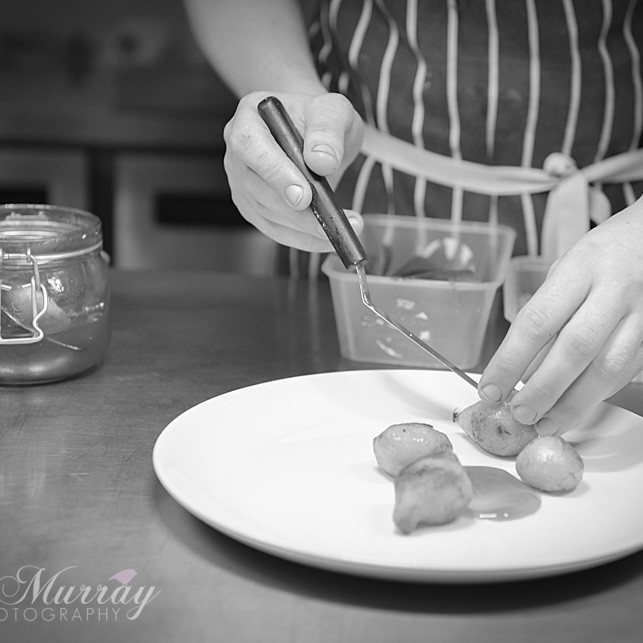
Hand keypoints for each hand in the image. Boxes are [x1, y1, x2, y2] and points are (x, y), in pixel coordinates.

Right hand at [223, 90, 364, 250]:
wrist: (314, 133)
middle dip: (296, 212)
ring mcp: (242, 183)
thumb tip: (322, 161)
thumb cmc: (319, 118)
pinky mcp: (253, 207)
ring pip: (266, 214)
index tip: (303, 196)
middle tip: (330, 222)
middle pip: (258, 188)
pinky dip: (301, 238)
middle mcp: (238, 153)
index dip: (275, 173)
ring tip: (340, 228)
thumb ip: (328, 129)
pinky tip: (325, 238)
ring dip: (304, 229)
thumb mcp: (333, 110)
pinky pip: (274, 229)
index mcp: (249, 118)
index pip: (251, 146)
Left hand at [479, 201, 642, 434]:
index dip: (509, 361)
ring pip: (608, 369)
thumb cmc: (605, 254)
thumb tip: (521, 369)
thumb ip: (548, 314)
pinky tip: (577, 407)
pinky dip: (598, 395)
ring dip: (573, 404)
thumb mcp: (567, 270)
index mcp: (581, 267)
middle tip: (519, 413)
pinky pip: (627, 372)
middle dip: (542, 389)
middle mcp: (616, 288)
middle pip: (575, 349)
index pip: (537, 321)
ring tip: (546, 423)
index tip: (491, 388)